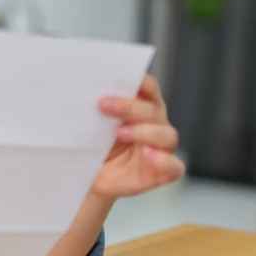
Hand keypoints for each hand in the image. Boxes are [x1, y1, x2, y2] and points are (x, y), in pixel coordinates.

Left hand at [90, 75, 185, 201]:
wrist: (88, 179)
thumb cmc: (91, 150)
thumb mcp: (88, 128)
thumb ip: (92, 112)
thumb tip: (81, 93)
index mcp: (139, 108)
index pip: (148, 88)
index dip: (141, 81)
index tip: (124, 76)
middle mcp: (154, 125)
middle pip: (153, 110)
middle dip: (129, 106)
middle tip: (103, 105)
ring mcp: (160, 149)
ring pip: (166, 135)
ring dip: (143, 131)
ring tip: (119, 133)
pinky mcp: (161, 172)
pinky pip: (174, 166)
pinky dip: (164, 160)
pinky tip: (148, 155)